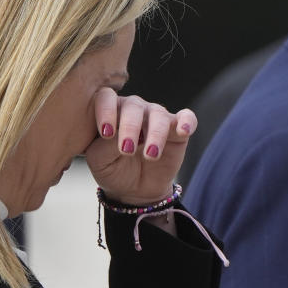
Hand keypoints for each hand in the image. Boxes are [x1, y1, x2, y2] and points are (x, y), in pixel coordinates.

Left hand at [84, 88, 196, 204]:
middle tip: (127, 150)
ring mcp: (156, 117)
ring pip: (158, 114)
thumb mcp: (99, 161)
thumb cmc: (111, 168)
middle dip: (130, 127)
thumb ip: (105, 146)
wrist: (134, 189)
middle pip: (133, 106)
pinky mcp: (177, 129)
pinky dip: (187, 122)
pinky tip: (184, 131)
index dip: (106, 111)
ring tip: (150, 155)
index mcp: (110, 111)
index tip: (106, 133)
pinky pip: (186, 117)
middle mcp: (133, 109)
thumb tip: (119, 136)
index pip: (106, 98)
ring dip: (155, 134)